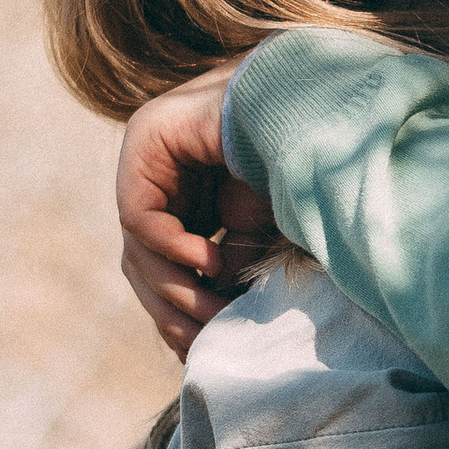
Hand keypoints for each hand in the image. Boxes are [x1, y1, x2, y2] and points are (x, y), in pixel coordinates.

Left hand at [117, 70, 279, 358]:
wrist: (311, 100)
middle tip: (203, 342)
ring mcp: (146, 155)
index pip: (161, 266)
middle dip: (173, 309)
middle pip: (143, 263)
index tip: (200, 348)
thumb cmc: (295, 160)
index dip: (177, 311)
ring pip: (137, 247)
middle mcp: (158, 174)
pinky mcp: (144, 139)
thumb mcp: (256, 229)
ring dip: (175, 287)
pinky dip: (172, 247)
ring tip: (214, 311)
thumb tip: (209, 314)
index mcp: (184, 194)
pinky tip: (207, 263)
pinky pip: (141, 215)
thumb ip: (228, 264)